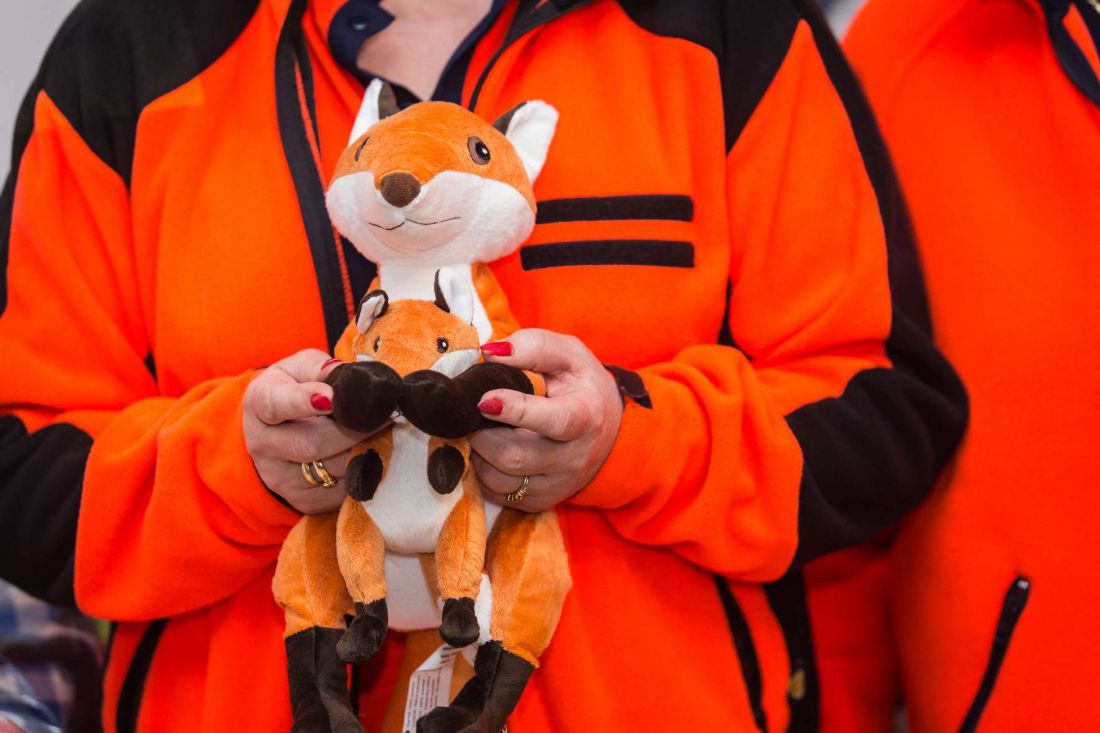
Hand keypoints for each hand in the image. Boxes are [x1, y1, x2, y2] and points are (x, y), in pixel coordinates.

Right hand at [243, 350, 371, 513]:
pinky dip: (364, 471)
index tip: (331, 399)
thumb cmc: (294, 389)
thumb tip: (352, 379)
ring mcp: (282, 478)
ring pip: (334, 469)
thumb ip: (323, 369)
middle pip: (312, 443)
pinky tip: (371, 454)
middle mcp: (264, 445)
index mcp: (260, 403)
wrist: (278, 432)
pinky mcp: (304, 501)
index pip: (276, 405)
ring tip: (380, 433)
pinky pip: (344, 490)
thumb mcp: (301, 368)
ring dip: (364, 451)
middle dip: (354, 430)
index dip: (302, 402)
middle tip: (384, 416)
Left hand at [469, 330, 623, 511]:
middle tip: (473, 413)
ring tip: (484, 430)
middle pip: (514, 456)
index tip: (485, 400)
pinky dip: (482, 471)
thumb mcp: (569, 354)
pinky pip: (496, 493)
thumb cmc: (581, 385)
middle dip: (481, 433)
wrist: (608, 429)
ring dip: (479, 453)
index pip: (554, 421)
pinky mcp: (540, 501)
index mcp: (585, 417)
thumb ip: (533, 347)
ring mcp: (556, 485)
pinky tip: (490, 450)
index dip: (516, 412)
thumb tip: (490, 353)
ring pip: (499, 479)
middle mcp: (573, 458)